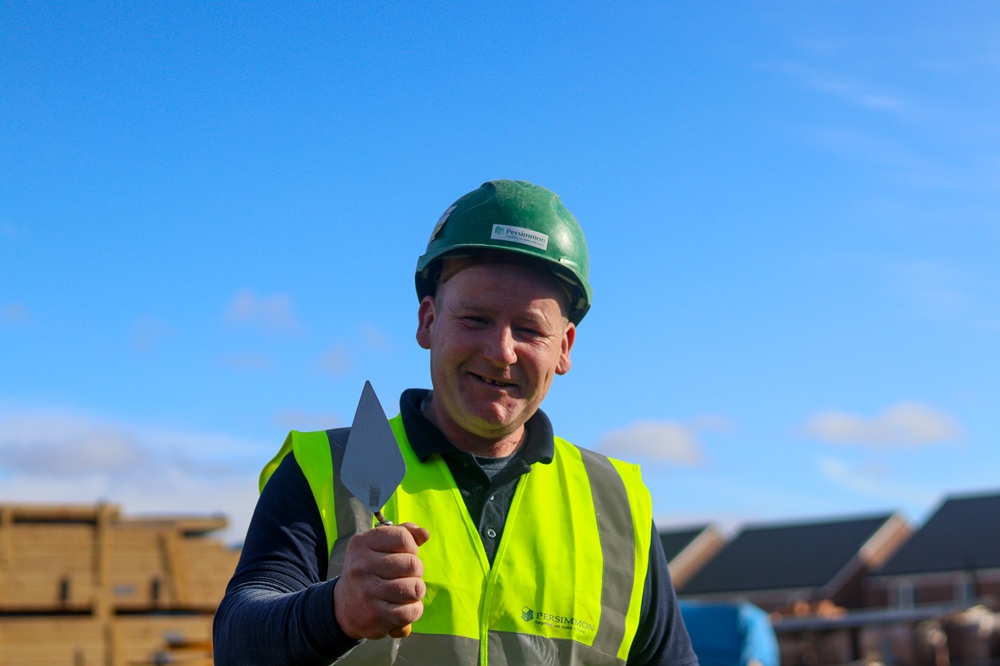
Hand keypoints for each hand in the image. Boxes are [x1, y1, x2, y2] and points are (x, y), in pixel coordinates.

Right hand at [333, 522, 429, 639]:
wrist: (344, 607)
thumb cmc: (370, 570)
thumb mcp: (379, 545)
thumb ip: (404, 533)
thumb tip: (424, 534)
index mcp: (362, 543)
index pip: (403, 538)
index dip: (411, 547)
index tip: (404, 554)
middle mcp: (361, 566)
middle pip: (412, 564)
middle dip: (416, 570)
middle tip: (404, 575)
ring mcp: (367, 592)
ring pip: (415, 588)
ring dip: (416, 591)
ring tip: (403, 591)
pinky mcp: (376, 616)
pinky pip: (411, 611)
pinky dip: (414, 610)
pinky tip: (403, 607)